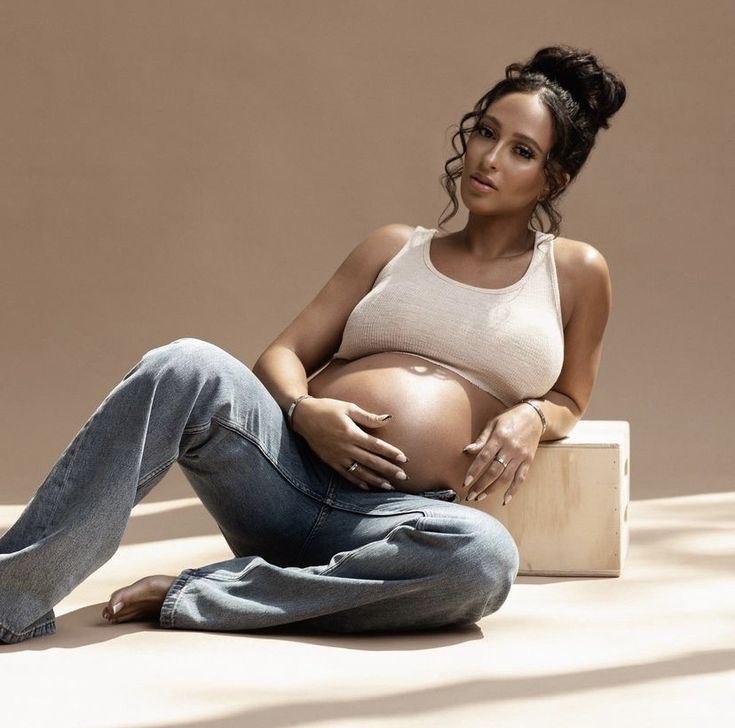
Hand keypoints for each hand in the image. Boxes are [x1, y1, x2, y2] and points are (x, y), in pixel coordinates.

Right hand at [292, 396, 409, 491]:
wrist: (303, 416)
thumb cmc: (328, 408)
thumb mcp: (349, 408)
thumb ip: (368, 417)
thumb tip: (388, 419)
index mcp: (351, 433)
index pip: (376, 446)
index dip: (391, 453)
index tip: (404, 459)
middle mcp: (345, 448)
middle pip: (371, 462)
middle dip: (388, 470)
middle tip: (403, 477)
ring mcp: (337, 457)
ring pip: (360, 472)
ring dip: (375, 480)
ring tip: (389, 486)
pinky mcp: (330, 462)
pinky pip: (346, 475)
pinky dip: (357, 482)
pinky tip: (367, 486)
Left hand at [460, 403, 543, 504]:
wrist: (534, 416)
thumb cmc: (510, 418)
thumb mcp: (493, 423)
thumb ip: (481, 439)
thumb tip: (467, 450)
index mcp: (499, 437)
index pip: (484, 457)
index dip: (474, 471)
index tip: (465, 482)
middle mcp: (510, 448)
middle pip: (493, 471)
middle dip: (480, 485)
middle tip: (470, 495)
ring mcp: (520, 456)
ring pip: (505, 477)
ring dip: (492, 490)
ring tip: (481, 497)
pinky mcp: (528, 461)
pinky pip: (520, 478)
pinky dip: (513, 491)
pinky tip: (504, 500)